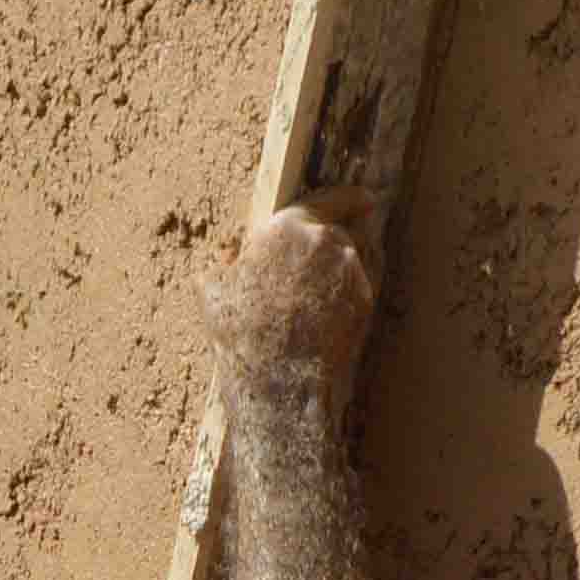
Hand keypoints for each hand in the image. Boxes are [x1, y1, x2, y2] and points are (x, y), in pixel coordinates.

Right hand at [198, 191, 377, 393]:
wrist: (280, 381)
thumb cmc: (241, 333)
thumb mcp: (213, 290)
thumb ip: (226, 262)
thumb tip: (227, 258)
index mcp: (288, 225)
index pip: (329, 198)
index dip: (348, 198)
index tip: (363, 199)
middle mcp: (327, 240)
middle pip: (343, 229)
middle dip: (336, 241)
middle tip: (320, 263)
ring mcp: (352, 272)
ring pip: (356, 258)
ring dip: (344, 268)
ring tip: (321, 294)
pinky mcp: (366, 302)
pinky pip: (363, 287)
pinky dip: (352, 293)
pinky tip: (330, 314)